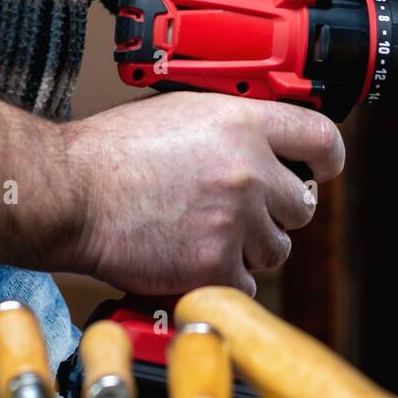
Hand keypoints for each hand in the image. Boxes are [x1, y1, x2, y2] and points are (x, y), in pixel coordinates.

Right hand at [63, 92, 344, 295]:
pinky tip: (188, 259)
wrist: (70, 192)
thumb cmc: (111, 153)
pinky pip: (246, 285)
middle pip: (301, 205)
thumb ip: (232, 128)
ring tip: (201, 234)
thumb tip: (264, 146)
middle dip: (274, 212)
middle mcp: (249, 170)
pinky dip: (221, 280)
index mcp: (243, 123)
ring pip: (275, 250)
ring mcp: (236, 220)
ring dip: (248, 249)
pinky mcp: (216, 265)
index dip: (327, 159)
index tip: (323, 170)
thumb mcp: (182, 112)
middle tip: (233, 212)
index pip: (321, 139)